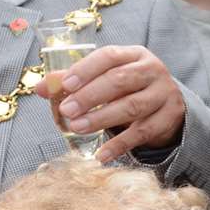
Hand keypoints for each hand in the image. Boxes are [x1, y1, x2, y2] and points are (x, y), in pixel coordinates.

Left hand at [51, 45, 186, 161]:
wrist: (168, 104)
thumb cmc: (129, 87)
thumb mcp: (107, 77)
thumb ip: (74, 81)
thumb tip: (41, 88)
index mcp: (134, 54)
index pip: (109, 56)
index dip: (86, 69)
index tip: (65, 84)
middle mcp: (152, 70)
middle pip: (120, 81)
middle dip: (90, 96)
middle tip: (67, 110)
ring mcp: (163, 94)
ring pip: (131, 106)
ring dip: (101, 118)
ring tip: (77, 128)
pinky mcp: (168, 119)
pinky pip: (142, 133)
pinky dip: (119, 145)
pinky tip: (101, 155)